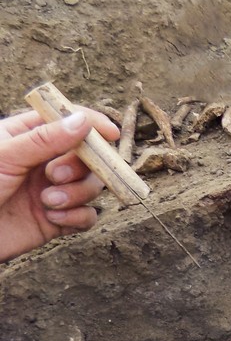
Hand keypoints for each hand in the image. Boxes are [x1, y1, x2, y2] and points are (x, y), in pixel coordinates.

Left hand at [0, 109, 120, 260]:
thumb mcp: (5, 156)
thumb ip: (45, 139)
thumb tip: (83, 120)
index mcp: (28, 138)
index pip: (67, 121)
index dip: (91, 124)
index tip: (110, 134)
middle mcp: (44, 162)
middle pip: (89, 156)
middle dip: (81, 166)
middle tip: (56, 176)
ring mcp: (53, 191)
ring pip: (92, 186)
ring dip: (77, 194)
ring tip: (49, 202)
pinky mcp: (58, 220)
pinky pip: (87, 216)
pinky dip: (77, 217)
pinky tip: (55, 218)